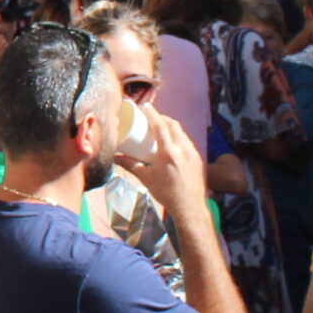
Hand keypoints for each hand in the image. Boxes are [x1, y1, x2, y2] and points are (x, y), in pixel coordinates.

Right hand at [112, 105, 205, 222]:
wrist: (189, 207)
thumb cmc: (166, 193)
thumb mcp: (146, 178)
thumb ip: (131, 165)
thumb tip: (116, 158)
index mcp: (169, 152)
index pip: (160, 125)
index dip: (152, 113)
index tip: (145, 106)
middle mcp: (183, 149)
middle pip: (173, 125)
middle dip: (162, 117)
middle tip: (152, 117)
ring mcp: (192, 153)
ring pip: (181, 133)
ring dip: (171, 127)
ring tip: (162, 129)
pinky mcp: (197, 159)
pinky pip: (187, 142)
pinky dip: (178, 137)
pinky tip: (173, 143)